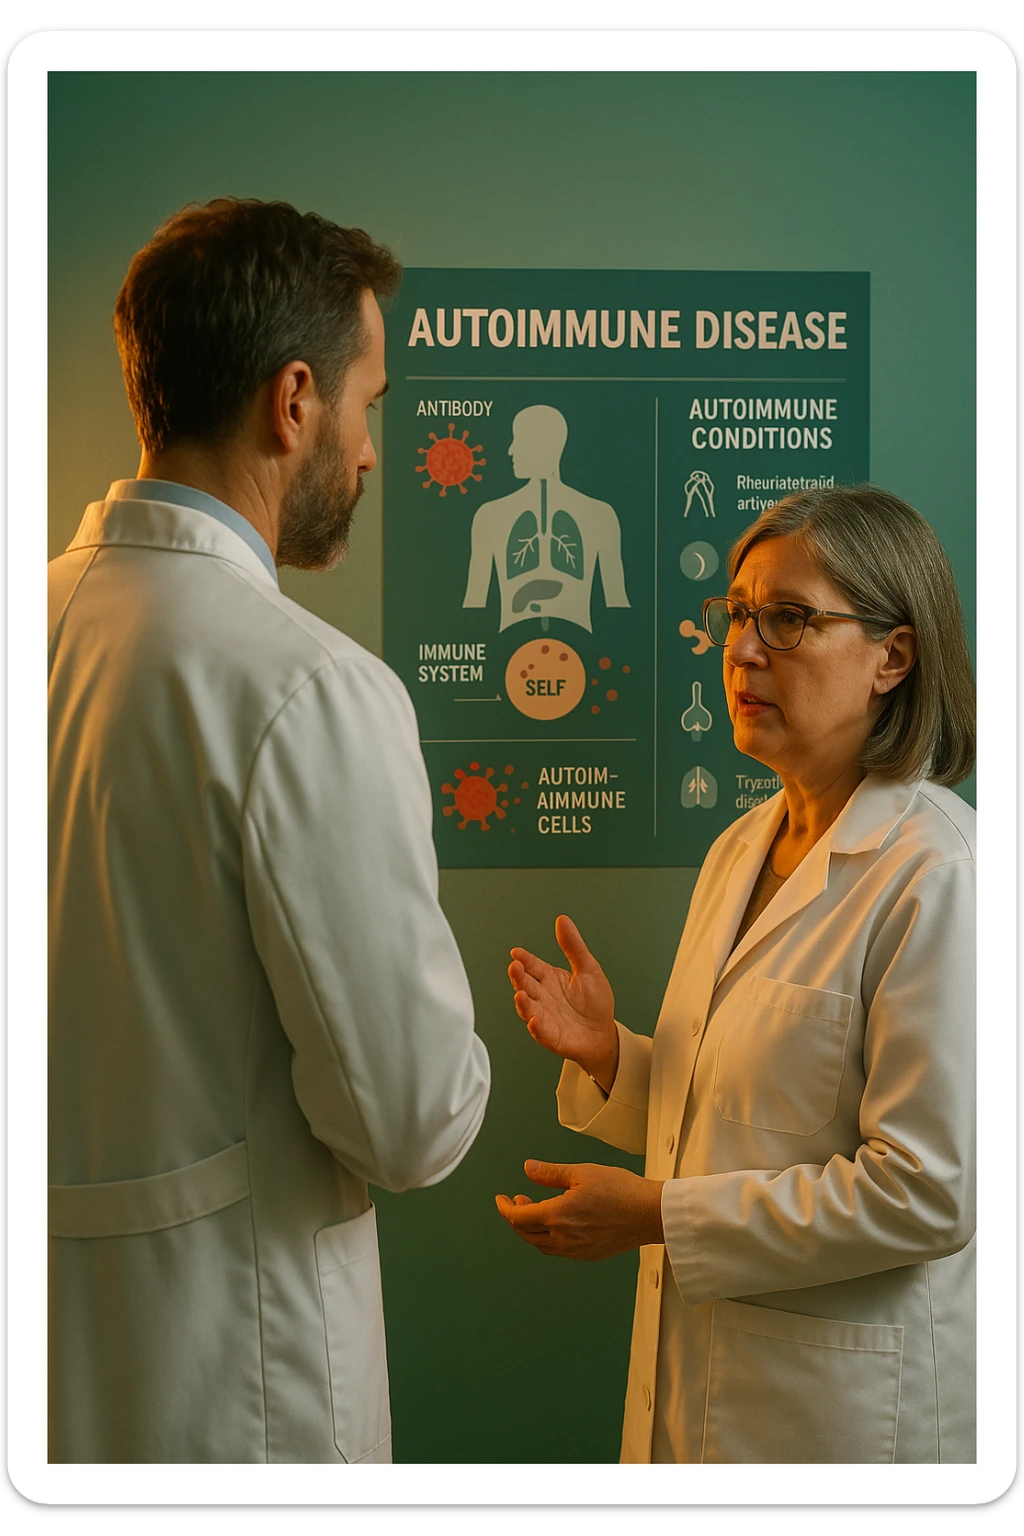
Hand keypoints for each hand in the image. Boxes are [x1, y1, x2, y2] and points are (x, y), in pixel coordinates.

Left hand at [495, 1160, 664, 1260]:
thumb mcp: (581, 1172)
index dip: (505, 1208)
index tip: (501, 1199)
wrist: (649, 1214)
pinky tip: (555, 1223)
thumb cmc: (620, 1190)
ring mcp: (576, 1250)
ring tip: (535, 1208)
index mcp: (558, 1216)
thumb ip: (550, 1174)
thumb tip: (527, 1169)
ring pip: (541, 1245)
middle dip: (516, 1217)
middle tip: (516, 1200)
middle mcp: (563, 1238)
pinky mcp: (588, 1255)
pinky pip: (558, 1250)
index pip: (518, 1218)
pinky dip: (547, 1237)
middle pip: (526, 1234)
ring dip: (531, 1229)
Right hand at [508, 915, 617, 1086]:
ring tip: (520, 994)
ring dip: (523, 1002)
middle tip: (515, 967)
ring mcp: (544, 1016)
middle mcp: (542, 996)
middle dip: (518, 976)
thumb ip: (573, 946)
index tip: (517, 953)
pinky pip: (541, 1032)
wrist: (603, 1034)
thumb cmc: (595, 1003)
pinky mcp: (551, 1036)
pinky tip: (535, 1020)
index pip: (532, 966)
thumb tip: (563, 920)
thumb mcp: (588, 968)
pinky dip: (537, 1027)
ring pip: (528, 1008)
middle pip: (526, 985)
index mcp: (549, 978)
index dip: (524, 959)